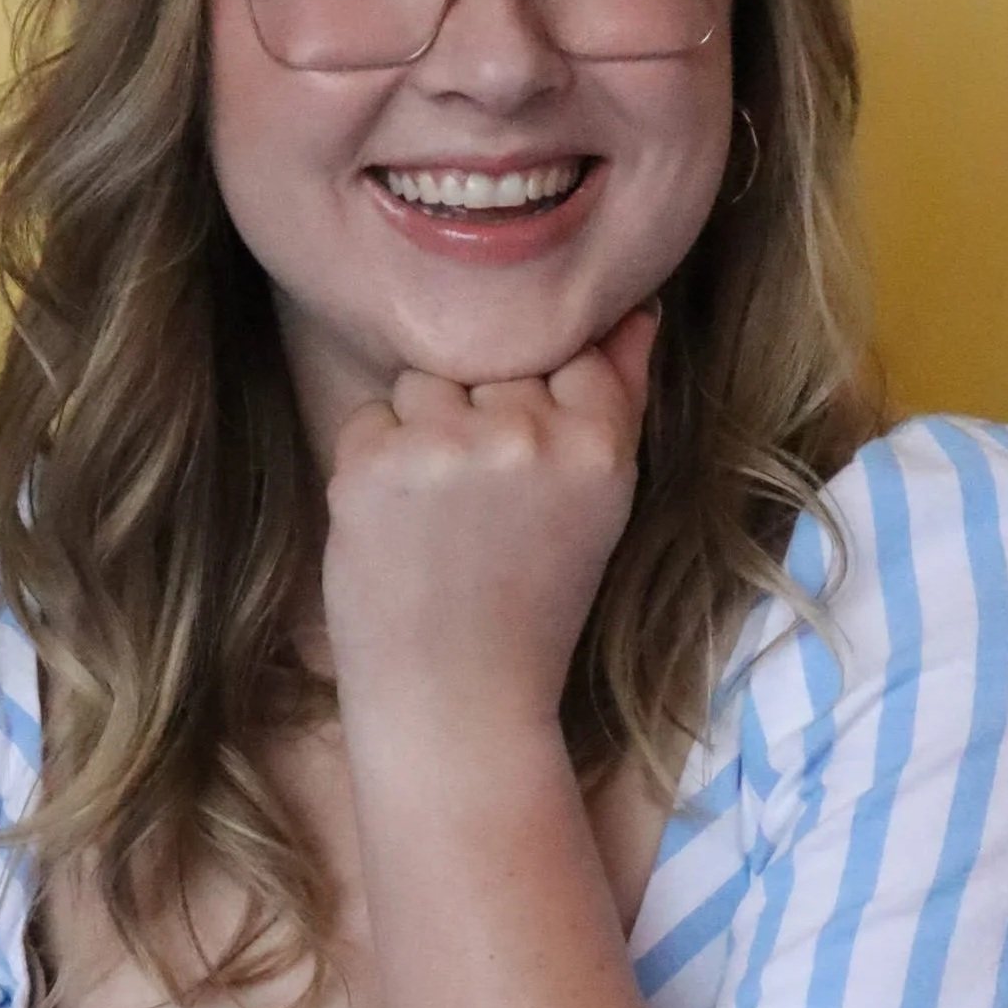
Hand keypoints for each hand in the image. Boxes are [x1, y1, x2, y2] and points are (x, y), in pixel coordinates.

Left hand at [320, 304, 661, 735]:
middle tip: (484, 509)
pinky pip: (370, 414)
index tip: (532, 470)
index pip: (568, 351)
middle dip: (482, 415)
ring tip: (440, 515)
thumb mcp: (602, 504)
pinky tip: (398, 526)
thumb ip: (620, 399)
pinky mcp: (372, 464)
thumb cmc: (533, 605)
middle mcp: (527, 434)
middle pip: (492, 362)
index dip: (542, 405)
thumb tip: (638, 308)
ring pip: (426, 381)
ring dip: (423, 431)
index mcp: (599, 444)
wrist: (458, 699)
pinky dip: (374, 461)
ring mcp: (445, 445)